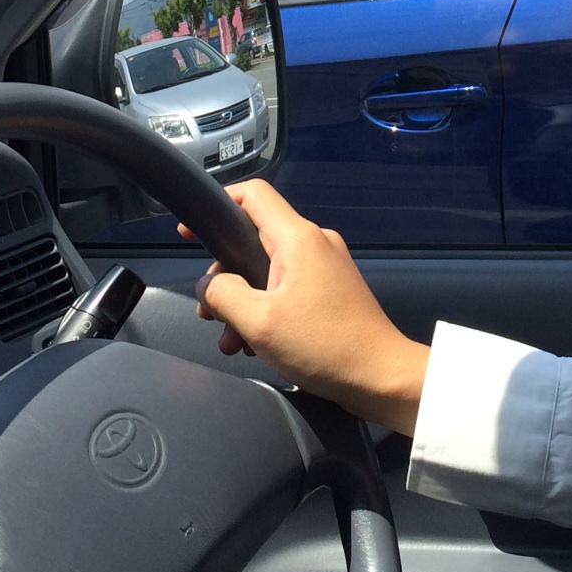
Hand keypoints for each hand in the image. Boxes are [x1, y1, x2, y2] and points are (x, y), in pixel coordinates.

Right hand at [180, 180, 429, 433]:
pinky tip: (255, 345)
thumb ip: (222, 295)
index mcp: (298, 238)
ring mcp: (325, 267)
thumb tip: (209, 284)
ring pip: (268, 271)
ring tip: (231, 340)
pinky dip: (266, 312)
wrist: (380, 377)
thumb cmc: (324, 347)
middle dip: (225, 277)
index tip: (190, 231)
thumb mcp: (258, 322)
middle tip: (210, 312)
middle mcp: (314, 244)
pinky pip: (287, 290)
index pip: (253, 194)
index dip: (218, 204)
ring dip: (244, 304)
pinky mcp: (331, 291)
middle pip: (254, 240)